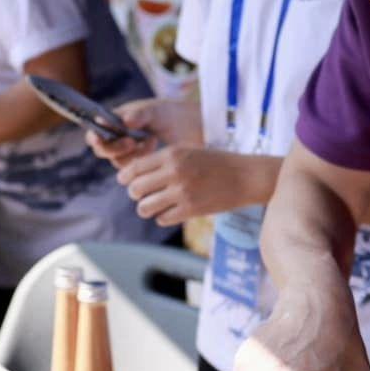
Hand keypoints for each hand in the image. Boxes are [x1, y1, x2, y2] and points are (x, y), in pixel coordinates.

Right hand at [83, 98, 200, 164]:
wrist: (183, 127)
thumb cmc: (164, 113)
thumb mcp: (153, 110)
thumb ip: (139, 115)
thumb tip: (125, 121)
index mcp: (111, 122)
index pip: (94, 133)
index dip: (95, 138)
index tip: (102, 138)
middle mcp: (114, 138)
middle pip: (102, 151)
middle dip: (115, 149)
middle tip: (131, 142)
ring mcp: (125, 152)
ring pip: (118, 161)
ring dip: (132, 154)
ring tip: (152, 140)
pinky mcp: (137, 163)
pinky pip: (133, 169)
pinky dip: (142, 159)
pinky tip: (155, 145)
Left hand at [116, 144, 265, 226]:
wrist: (245, 176)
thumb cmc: (215, 163)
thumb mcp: (188, 152)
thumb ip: (163, 161)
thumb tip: (133, 176)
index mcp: (172, 154)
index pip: (134, 168)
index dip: (125, 177)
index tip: (125, 182)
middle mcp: (174, 172)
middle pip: (135, 189)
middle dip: (136, 194)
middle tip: (144, 195)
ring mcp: (182, 192)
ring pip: (144, 208)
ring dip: (147, 208)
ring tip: (155, 206)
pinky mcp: (191, 209)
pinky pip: (162, 219)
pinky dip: (163, 217)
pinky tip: (172, 211)